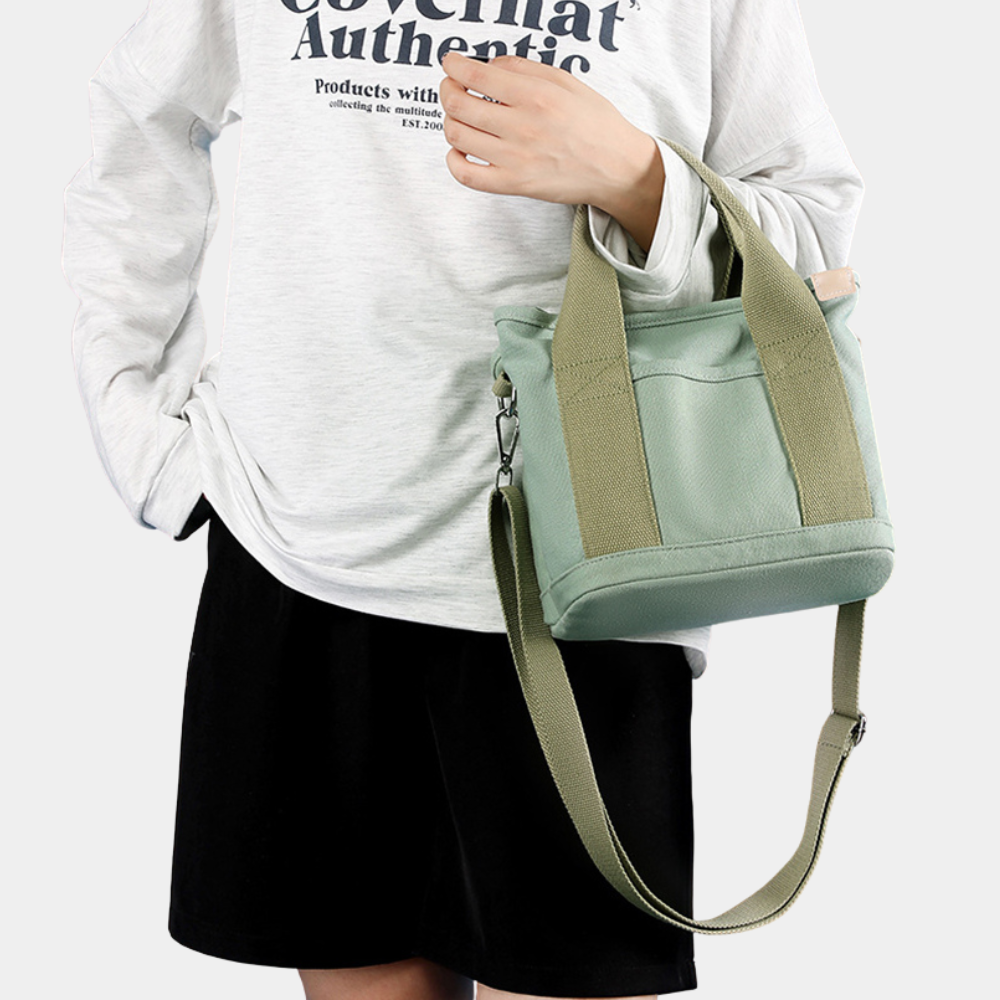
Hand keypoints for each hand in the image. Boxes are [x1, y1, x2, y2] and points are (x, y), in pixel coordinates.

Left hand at [438, 52, 663, 248]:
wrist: (617, 167)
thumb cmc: (595, 125)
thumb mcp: (566, 81)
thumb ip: (525, 68)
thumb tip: (490, 64)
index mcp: (536, 95)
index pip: (476, 75)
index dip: (453, 66)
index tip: (450, 64)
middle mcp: (522, 126)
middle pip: (459, 104)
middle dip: (447, 91)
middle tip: (450, 88)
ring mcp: (516, 159)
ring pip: (458, 136)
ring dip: (449, 122)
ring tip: (458, 118)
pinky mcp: (515, 185)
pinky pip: (468, 176)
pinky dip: (453, 161)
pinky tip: (458, 151)